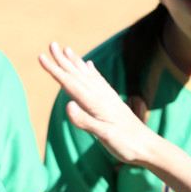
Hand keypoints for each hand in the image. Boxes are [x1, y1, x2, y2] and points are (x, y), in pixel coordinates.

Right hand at [38, 42, 158, 165]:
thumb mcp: (105, 136)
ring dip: (75, 62)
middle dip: (62, 60)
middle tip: (51, 44)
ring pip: (87, 75)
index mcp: (96, 103)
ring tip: (67, 49)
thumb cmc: (127, 144)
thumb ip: (85, 121)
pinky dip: (92, 71)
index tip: (41, 57)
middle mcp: (101, 96)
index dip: (55, 70)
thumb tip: (67, 105)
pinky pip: (99, 81)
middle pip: (77, 75)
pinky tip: (89, 65)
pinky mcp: (113, 102)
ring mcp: (108, 98)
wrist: (149, 147)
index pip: (70, 84)